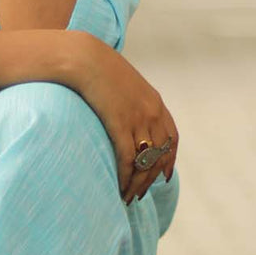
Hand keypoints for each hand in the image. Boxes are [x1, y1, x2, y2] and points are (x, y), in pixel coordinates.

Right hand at [68, 33, 178, 204]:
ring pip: (145, 161)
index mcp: (155, 103)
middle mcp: (152, 113)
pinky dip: (125, 175)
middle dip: (150, 179)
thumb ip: (129, 101)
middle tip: (139, 195)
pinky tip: (119, 186)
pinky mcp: (120, 124)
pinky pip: (127, 158)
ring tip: (127, 197)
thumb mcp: (122, 83)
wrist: (84, 58)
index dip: (168, 160)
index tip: (163, 176)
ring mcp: (137, 119)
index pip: (171, 138)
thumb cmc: (96, 68)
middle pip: (159, 155)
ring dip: (137, 183)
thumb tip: (122, 114)